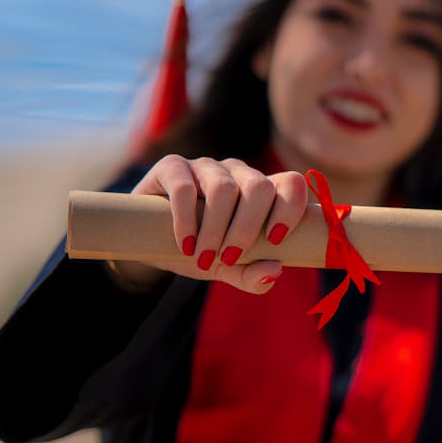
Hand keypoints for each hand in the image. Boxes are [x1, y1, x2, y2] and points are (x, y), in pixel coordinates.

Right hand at [109, 155, 308, 293]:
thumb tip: (275, 271)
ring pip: (223, 189)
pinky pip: (184, 187)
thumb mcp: (227, 269)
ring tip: (202, 257)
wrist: (150, 243)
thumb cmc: (199, 251)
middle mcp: (238, 173)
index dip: (290, 209)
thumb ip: (252, 275)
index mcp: (261, 191)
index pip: (291, 184)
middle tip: (228, 258)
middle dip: (246, 229)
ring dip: (215, 230)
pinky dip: (186, 221)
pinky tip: (184, 244)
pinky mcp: (173, 166)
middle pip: (259, 187)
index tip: (275, 240)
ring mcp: (206, 167)